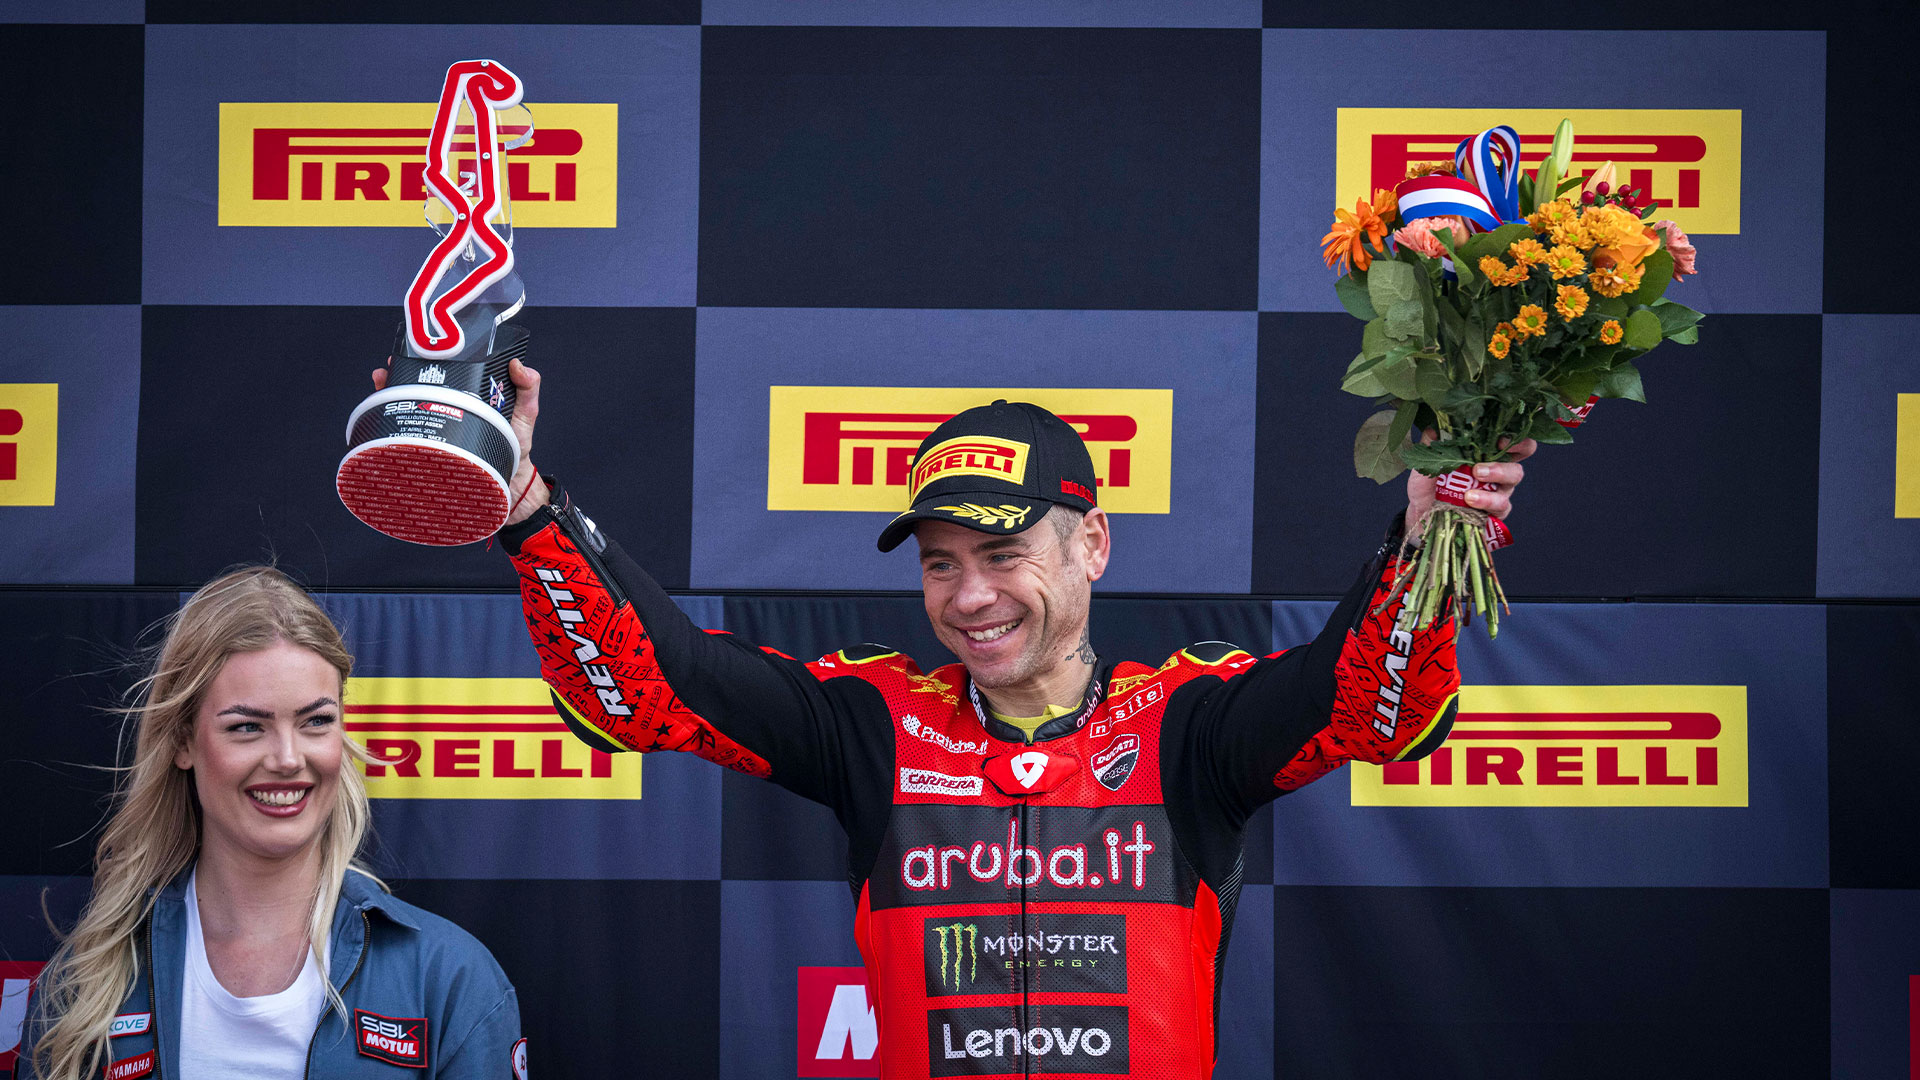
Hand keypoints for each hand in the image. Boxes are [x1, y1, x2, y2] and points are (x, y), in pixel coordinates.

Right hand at [371, 357, 547, 524]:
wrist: (507, 481)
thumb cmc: (516, 445)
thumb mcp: (525, 413)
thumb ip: (528, 388)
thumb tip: (518, 364)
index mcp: (469, 392)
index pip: (447, 368)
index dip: (431, 355)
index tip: (420, 347)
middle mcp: (450, 404)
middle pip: (420, 381)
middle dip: (404, 369)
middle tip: (396, 363)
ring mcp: (437, 422)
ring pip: (407, 400)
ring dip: (391, 387)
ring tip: (384, 379)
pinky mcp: (429, 441)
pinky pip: (404, 427)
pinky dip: (389, 416)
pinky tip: (381, 408)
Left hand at [1403, 435, 1535, 536]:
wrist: (1420, 515)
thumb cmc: (1428, 486)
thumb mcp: (1425, 465)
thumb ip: (1430, 447)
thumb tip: (1433, 429)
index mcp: (1486, 456)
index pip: (1514, 445)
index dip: (1516, 441)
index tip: (1500, 440)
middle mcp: (1498, 473)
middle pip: (1517, 467)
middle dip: (1502, 467)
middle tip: (1477, 469)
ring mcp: (1498, 493)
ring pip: (1511, 485)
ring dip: (1492, 485)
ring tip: (1469, 493)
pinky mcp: (1494, 513)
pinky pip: (1501, 507)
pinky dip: (1486, 503)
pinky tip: (1469, 501)